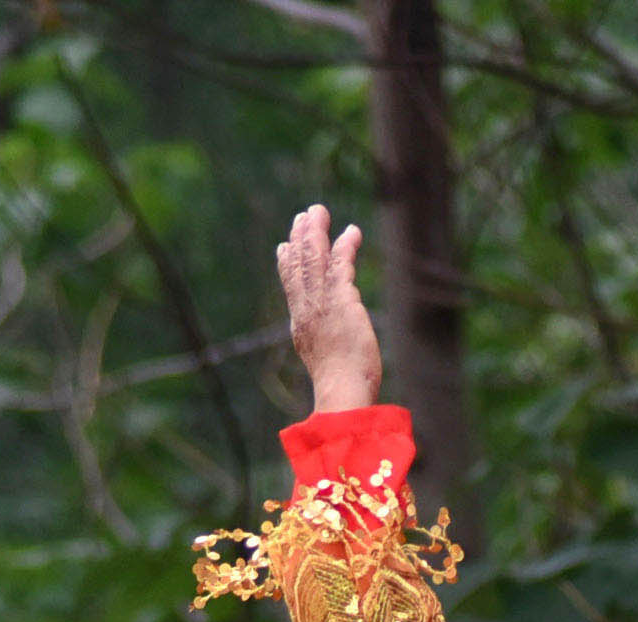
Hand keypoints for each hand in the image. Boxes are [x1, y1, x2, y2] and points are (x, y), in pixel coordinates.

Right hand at [276, 205, 380, 414]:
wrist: (342, 393)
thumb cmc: (340, 389)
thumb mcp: (325, 364)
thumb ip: (324, 349)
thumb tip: (327, 355)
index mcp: (301, 325)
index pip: (292, 287)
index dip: (288, 264)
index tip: (285, 245)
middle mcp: (307, 310)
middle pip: (299, 266)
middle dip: (301, 238)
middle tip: (304, 215)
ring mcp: (323, 303)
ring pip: (315, 259)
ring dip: (317, 232)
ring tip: (318, 211)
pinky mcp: (342, 300)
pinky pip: (342, 264)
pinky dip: (346, 246)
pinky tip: (352, 232)